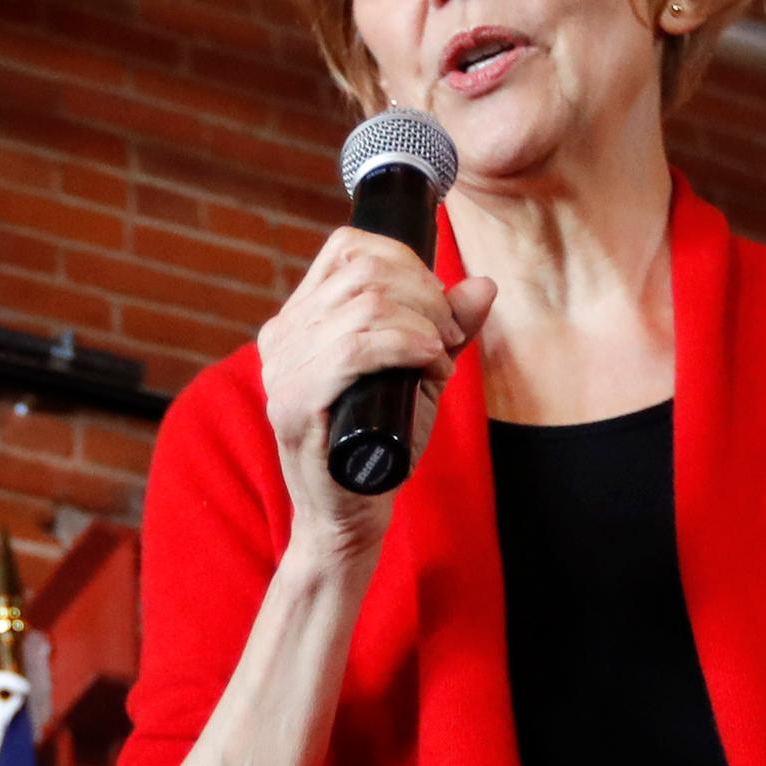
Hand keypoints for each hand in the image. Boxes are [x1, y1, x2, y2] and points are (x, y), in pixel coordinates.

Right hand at [255, 226, 495, 568]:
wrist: (348, 517)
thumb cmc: (379, 447)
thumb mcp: (419, 376)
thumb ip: (447, 331)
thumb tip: (483, 285)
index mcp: (300, 319)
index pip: (348, 248)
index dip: (405, 261)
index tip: (436, 305)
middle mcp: (282, 336)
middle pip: (363, 270)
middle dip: (425, 294)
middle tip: (447, 338)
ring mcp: (282, 368)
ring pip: (365, 303)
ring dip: (422, 324)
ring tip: (438, 361)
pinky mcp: (293, 403)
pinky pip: (355, 347)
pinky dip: (405, 346)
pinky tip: (429, 366)